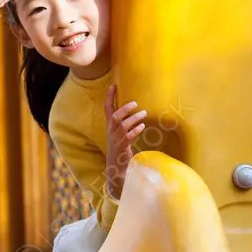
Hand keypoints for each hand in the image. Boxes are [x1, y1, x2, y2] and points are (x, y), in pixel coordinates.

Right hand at [104, 85, 145, 199]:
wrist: (115, 166)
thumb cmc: (119, 148)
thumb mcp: (119, 133)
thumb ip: (124, 123)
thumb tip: (135, 110)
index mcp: (110, 126)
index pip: (107, 108)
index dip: (109, 97)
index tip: (113, 85)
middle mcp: (111, 131)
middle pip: (115, 116)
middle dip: (124, 108)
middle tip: (135, 103)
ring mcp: (116, 139)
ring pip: (123, 125)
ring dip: (134, 118)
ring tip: (144, 114)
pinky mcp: (123, 147)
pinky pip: (129, 136)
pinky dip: (136, 130)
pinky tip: (143, 126)